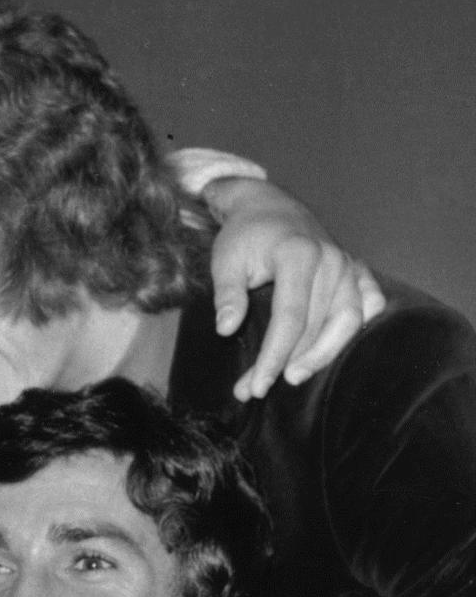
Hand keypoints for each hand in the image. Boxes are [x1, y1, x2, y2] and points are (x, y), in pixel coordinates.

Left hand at [203, 175, 386, 399]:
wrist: (268, 207)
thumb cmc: (244, 235)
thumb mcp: (225, 260)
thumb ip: (227, 294)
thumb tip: (227, 328)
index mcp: (298, 255)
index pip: (290, 318)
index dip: (274, 356)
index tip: (254, 386)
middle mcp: (331, 260)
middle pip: (317, 325)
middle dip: (288, 363)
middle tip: (255, 389)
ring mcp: (348, 265)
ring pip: (348, 319)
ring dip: (323, 353)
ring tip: (293, 376)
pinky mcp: (356, 270)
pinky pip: (370, 302)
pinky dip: (357, 326)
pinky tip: (336, 346)